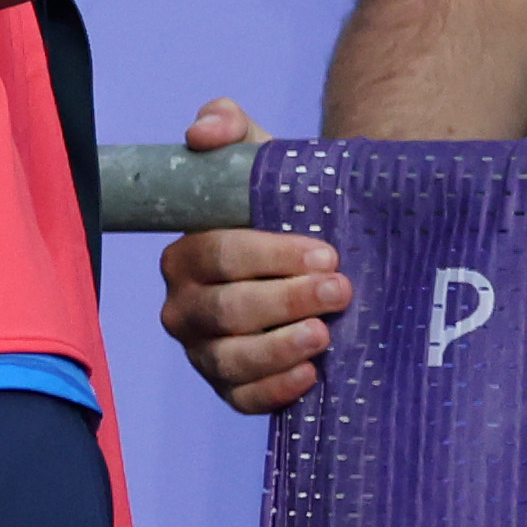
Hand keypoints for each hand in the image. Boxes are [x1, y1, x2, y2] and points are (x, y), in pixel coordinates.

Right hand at [157, 96, 349, 414]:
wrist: (324, 251)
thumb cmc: (288, 207)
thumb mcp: (263, 160)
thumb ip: (230, 128)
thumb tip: (203, 131)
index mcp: (187, 255)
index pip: (216, 257)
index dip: (268, 257)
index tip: (325, 253)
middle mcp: (185, 307)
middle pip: (223, 310)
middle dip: (284, 300)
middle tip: (341, 289)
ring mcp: (205, 351)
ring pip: (228, 359)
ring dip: (279, 348)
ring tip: (325, 335)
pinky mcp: (231, 385)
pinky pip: (240, 398)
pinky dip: (273, 390)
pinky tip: (310, 376)